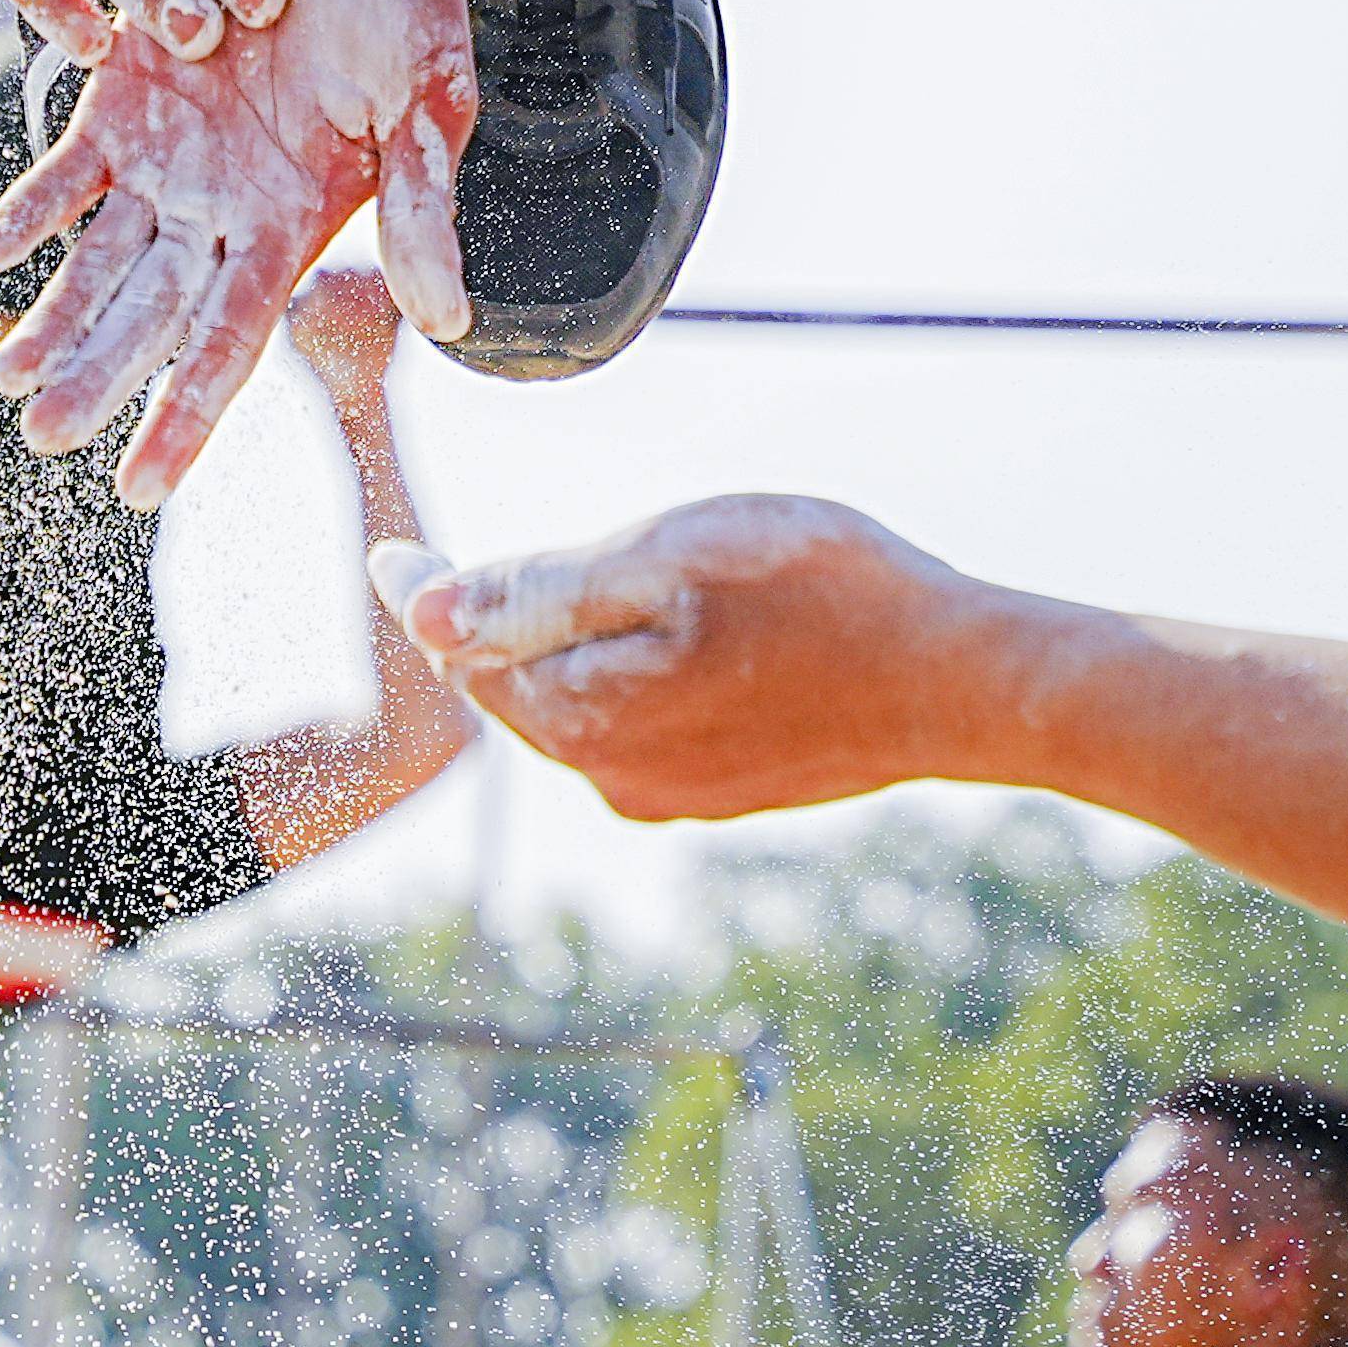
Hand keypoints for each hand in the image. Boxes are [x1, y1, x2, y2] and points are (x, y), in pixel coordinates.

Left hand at [0, 0, 469, 506]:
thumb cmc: (408, 6)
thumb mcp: (433, 96)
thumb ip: (422, 203)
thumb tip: (449, 322)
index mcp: (293, 228)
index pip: (230, 343)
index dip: (185, 414)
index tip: (141, 488)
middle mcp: (220, 213)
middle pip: (150, 319)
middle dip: (98, 380)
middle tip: (45, 437)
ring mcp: (165, 162)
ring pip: (96, 262)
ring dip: (51, 320)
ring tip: (8, 379)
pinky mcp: (121, 101)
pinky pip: (63, 174)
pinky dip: (24, 214)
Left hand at [372, 496, 969, 820]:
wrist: (958, 683)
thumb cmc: (820, 594)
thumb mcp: (668, 556)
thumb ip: (540, 589)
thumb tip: (421, 617)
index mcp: (582, 718)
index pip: (460, 650)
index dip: (422, 591)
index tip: (389, 554)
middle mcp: (611, 775)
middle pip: (514, 687)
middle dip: (484, 626)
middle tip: (454, 567)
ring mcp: (671, 792)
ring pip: (576, 708)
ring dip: (560, 650)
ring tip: (557, 590)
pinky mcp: (722, 790)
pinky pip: (636, 727)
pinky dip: (621, 677)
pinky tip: (653, 638)